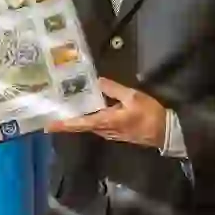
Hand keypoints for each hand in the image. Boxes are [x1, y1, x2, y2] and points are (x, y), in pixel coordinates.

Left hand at [46, 78, 166, 148]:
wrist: (165, 132)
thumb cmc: (149, 114)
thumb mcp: (133, 97)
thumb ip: (114, 89)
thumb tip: (98, 82)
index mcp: (106, 121)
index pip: (80, 124)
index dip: (64, 124)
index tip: (48, 125)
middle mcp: (104, 130)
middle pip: (82, 125)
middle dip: (67, 120)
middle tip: (53, 112)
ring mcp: (110, 133)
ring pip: (90, 125)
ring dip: (78, 119)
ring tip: (66, 107)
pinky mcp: (116, 132)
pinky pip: (98, 124)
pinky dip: (89, 117)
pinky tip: (88, 108)